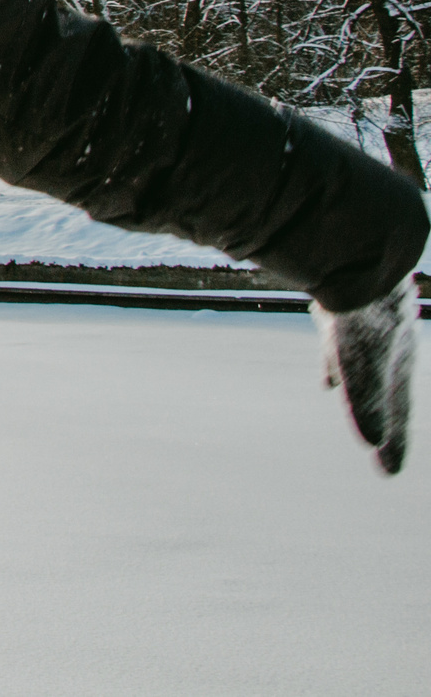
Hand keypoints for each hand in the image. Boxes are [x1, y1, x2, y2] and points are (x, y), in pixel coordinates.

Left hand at [314, 278, 417, 474]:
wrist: (357, 251)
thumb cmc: (363, 313)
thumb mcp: (361, 365)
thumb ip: (368, 404)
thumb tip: (375, 447)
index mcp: (396, 364)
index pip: (395, 413)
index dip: (393, 443)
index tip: (388, 472)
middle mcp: (386, 346)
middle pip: (383, 393)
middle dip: (380, 419)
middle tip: (379, 451)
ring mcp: (366, 326)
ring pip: (362, 364)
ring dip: (357, 387)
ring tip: (346, 404)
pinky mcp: (343, 307)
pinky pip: (340, 338)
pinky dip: (334, 357)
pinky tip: (326, 374)